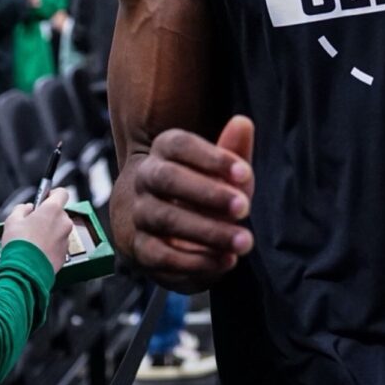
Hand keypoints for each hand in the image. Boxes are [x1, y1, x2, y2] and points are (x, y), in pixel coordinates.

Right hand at [1, 188, 73, 273]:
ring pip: (59, 229)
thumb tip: (27, 208)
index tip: (44, 197)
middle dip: (47, 216)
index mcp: (53, 210)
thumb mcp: (12, 221)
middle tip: (32, 224)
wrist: (24, 271)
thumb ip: (21, 209)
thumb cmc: (19, 245)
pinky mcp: (64, 253)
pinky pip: (58, 244)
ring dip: (49, 232)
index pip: (62, 193)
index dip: (52, 194)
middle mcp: (63, 222)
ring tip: (32, 241)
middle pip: (58, 213)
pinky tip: (37, 251)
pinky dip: (50, 245)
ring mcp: (66, 238)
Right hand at [126, 115, 255, 293]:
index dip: (212, 158)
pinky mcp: (140, 248)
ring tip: (243, 241)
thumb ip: (233, 149)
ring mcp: (140, 213)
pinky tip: (225, 260)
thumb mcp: (221, 169)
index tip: (245, 174)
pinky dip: (194, 261)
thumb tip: (242, 122)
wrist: (161, 223)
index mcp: (165, 151)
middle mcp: (146, 178)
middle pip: (168, 179)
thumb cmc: (202, 187)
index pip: (180, 145)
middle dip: (208, 194)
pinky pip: (161, 256)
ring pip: (165, 219)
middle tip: (245, 208)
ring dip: (208, 232)